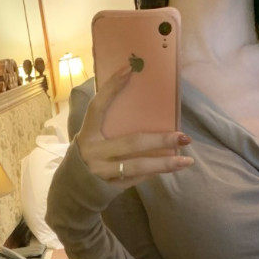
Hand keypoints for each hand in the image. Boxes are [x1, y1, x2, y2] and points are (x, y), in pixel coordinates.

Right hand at [75, 64, 193, 188]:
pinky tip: (169, 168)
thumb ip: (106, 124)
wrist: (72, 190)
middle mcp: (93, 152)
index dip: (111, 88)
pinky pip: (136, 178)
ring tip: (186, 161)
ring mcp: (102, 172)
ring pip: (138, 166)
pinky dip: (152, 172)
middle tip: (182, 136)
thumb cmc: (88, 155)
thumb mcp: (90, 137)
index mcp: (87, 134)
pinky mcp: (110, 187)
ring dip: (164, 163)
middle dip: (159, 140)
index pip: (97, 107)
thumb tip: (136, 102)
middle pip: (131, 143)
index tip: (129, 68)